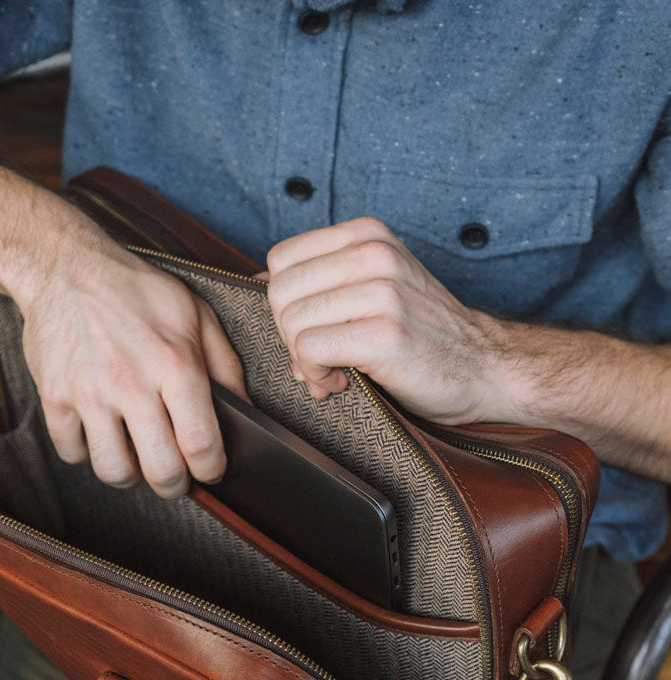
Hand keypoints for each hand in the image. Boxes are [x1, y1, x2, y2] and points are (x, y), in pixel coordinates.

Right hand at [21, 231, 245, 498]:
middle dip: (175, 484)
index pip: (201, 443)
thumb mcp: (195, 314)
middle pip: (161, 470)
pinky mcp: (54, 397)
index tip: (211, 469)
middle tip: (175, 475)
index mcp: (174, 362)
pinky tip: (100, 434)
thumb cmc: (135, 290)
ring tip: (136, 457)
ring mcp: (89, 392)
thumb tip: (245, 410)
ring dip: (131, 474)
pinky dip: (88, 453)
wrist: (63, 267)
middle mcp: (131, 382)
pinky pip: (72, 453)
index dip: (212, 469)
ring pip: (114, 471)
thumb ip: (225, 365)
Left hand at [266, 217, 506, 424]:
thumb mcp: (376, 285)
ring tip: (335, 371)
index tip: (315, 329)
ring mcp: (381, 291)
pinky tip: (340, 381)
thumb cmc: (423, 334)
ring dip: (303, 360)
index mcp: (367, 234)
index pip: (282, 261)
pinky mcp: (383, 333)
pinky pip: (309, 350)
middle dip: (288, 334)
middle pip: (280, 292)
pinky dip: (315, 374)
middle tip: (321, 357)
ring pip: (291, 323)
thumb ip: (325, 279)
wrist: (485, 368)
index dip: (286, 304)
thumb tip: (259, 283)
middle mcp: (373, 253)